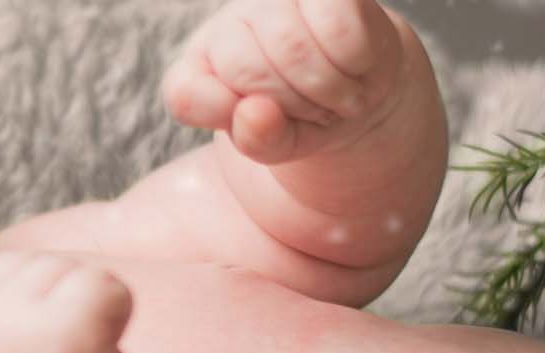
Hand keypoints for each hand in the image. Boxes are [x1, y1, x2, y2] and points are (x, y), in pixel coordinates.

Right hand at [0, 252, 146, 352]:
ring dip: (94, 317)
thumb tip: (5, 260)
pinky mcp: (70, 331)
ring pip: (82, 274)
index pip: (14, 267)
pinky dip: (120, 316)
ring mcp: (22, 323)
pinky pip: (111, 288)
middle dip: (67, 308)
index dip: (40, 307)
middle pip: (49, 266)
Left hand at [161, 0, 406, 163]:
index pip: (187, 95)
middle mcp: (226, 25)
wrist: (357, 93)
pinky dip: (354, 60)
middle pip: (246, 69)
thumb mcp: (276, 145)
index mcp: (194, 69)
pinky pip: (336, 26)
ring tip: (338, 94)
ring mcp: (272, 0)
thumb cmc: (303, 120)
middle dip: (293, 106)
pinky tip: (356, 65)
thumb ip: (257, 140)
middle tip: (316, 112)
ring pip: (291, 47)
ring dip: (329, 88)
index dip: (240, 122)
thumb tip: (254, 113)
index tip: (269, 126)